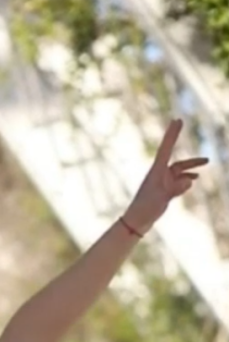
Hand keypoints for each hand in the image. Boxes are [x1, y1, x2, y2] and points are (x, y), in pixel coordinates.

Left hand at [125, 119, 207, 235]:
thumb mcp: (162, 198)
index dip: (172, 133)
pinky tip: (194, 179)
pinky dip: (186, 178)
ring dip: (192, 167)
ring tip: (206, 163)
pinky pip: (178, 181)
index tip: (177, 120)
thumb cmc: (145, 208)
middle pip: (177, 159)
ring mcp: (162, 182)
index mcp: (157, 171)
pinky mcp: (164, 190)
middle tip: (198, 146)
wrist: (136, 221)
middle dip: (190, 156)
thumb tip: (191, 180)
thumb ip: (176, 188)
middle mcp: (160, 173)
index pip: (166, 148)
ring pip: (180, 171)